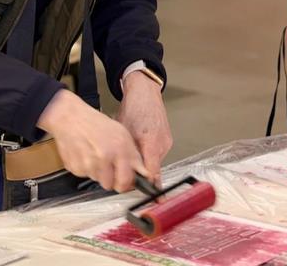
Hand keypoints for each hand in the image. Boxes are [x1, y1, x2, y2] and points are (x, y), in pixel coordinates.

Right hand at [37, 90, 146, 191]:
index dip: (126, 184)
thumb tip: (143, 173)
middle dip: (111, 179)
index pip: (125, 181)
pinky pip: (85, 175)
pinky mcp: (74, 167)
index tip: (125, 181)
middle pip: (110, 185)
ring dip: (98, 172)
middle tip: (109, 166)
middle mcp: (103, 158)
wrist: (70, 118)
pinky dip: (86, 168)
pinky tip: (86, 154)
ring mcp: (87, 164)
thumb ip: (134, 156)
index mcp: (118, 149)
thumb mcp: (122, 134)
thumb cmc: (96, 124)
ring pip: (97, 180)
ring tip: (96, 155)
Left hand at [117, 72, 171, 186]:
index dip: (146, 185)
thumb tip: (119, 169)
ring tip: (132, 152)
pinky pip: (157, 153)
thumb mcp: (123, 131)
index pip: (152, 173)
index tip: (144, 195)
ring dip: (143, 161)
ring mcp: (166, 142)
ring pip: (154, 161)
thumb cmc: (133, 107)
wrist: (145, 92)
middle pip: (152, 169)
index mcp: (151, 143)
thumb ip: (125, 152)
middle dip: (140, 172)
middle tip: (127, 170)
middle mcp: (162, 145)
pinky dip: (148, 153)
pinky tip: (139, 145)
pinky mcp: (167, 139)